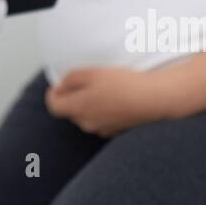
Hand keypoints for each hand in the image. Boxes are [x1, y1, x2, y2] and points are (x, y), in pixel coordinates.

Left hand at [45, 66, 177, 136]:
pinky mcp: (115, 131)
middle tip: (84, 82)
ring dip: (88, 103)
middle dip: (72, 97)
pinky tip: (115, 99)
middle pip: (70, 111)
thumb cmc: (122, 84)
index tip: (59, 85)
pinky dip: (102, 110)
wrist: (152, 99)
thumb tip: (60, 86)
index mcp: (77, 109)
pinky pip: (101, 120)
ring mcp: (101, 129)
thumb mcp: (91, 73)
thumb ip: (70, 79)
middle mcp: (87, 124)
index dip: (53, 94)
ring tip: (103, 88)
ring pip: (86, 115)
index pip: (54, 106)